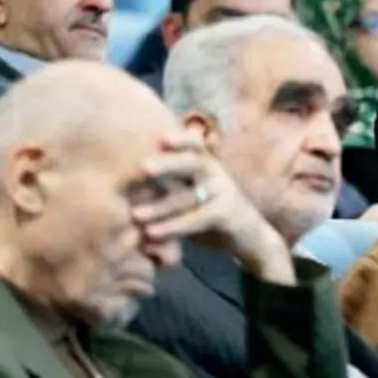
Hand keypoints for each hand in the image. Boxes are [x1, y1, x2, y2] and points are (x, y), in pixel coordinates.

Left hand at [131, 131, 293, 284]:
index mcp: (207, 165)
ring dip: (161, 205)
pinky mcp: (228, 214)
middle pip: (194, 162)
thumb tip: (126, 187)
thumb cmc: (212, 215)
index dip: (181, 139)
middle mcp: (217, 174)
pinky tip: (152, 233)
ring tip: (136, 215)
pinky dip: (174, 226)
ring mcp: (225, 193)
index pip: (195, 145)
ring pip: (191, 195)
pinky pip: (198, 218)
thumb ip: (170, 188)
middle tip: (143, 168)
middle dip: (169, 163)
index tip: (159, 138)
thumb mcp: (192, 197)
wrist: (251, 239)